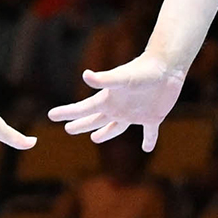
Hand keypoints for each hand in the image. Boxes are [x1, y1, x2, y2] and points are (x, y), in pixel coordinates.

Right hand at [47, 54, 187, 150]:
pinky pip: (149, 133)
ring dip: (105, 133)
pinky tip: (147, 149)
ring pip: (116, 128)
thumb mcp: (121, 77)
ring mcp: (135, 114)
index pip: (83, 109)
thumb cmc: (142, 71)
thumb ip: (104, 79)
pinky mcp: (152, 117)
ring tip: (95, 139)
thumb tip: (85, 76)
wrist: (166, 67)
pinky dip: (149, 140)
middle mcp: (118, 108)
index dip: (67, 113)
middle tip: (67, 129)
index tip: (51, 115)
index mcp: (108, 100)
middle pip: (95, 120)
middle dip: (81, 124)